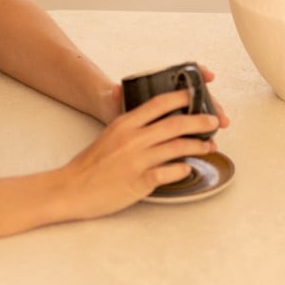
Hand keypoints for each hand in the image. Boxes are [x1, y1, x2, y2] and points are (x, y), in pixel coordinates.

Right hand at [59, 88, 221, 218]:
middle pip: (175, 124)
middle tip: (214, 122)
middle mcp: (132, 138)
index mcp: (124, 124)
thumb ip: (132, 130)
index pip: (158, 104)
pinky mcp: (140, 181)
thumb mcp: (110, 137)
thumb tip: (157, 129)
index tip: (196, 95)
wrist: (71, 188)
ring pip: (177, 147)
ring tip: (209, 147)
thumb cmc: (89, 166)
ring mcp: (137, 160)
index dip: (181, 97)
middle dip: (200, 121)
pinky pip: (170, 172)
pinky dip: (183, 169)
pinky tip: (189, 169)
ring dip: (198, 146)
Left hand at [100, 65, 229, 128]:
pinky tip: (208, 143)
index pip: (183, 76)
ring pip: (197, 114)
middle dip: (212, 105)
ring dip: (210, 119)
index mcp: (158, 87)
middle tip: (220, 115)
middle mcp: (168, 100)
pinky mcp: (171, 130)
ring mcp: (171, 114)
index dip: (198, 74)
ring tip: (220, 127)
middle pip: (197, 98)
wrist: (108, 118)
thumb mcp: (112, 100)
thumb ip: (114, 96)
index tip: (208, 76)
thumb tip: (115, 91)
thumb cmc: (112, 106)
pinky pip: (190, 131)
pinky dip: (201, 136)